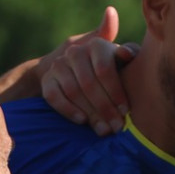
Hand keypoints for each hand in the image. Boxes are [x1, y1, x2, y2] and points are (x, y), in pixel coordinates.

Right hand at [38, 6, 137, 133]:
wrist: (68, 67)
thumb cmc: (102, 65)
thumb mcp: (117, 59)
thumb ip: (125, 52)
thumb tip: (127, 51)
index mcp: (96, 44)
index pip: (104, 69)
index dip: (115, 91)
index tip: (125, 110)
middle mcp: (75, 51)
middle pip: (89, 83)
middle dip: (105, 108)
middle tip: (116, 127)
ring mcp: (58, 65)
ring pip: (73, 91)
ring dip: (89, 113)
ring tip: (103, 130)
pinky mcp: (47, 79)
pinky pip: (55, 97)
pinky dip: (69, 110)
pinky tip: (82, 121)